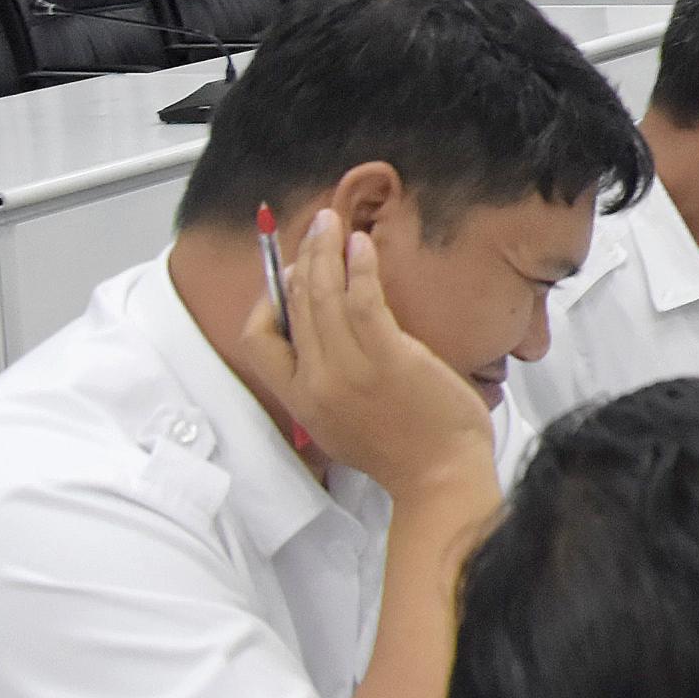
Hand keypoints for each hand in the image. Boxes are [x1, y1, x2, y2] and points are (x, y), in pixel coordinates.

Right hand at [235, 208, 496, 502]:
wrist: (440, 477)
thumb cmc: (406, 449)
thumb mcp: (342, 424)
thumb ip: (326, 386)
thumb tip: (325, 343)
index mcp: (300, 400)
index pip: (258, 340)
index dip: (269, 301)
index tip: (289, 276)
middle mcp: (315, 383)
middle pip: (292, 306)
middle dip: (299, 259)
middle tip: (313, 228)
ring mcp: (348, 370)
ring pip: (320, 296)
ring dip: (322, 251)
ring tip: (330, 221)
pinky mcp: (387, 359)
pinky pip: (361, 300)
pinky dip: (357, 266)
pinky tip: (361, 245)